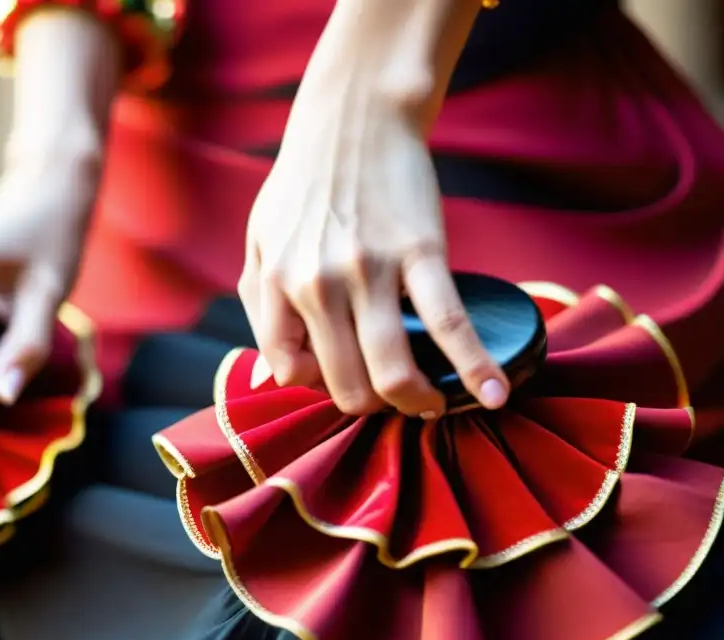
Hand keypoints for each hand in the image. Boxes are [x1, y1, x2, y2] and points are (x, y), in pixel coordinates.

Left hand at [240, 4, 507, 417]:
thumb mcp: (260, 242)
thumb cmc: (303, 189)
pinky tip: (494, 393)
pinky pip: (450, 323)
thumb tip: (269, 380)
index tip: (340, 375)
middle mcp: (319, 284)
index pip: (291, 371)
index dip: (317, 385)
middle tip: (392, 398)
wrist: (354, 120)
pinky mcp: (422, 252)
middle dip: (373, 406)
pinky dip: (476, 365)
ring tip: (431, 403)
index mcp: (277, 282)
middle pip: (348, 384)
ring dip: (417, 402)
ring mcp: (372, 270)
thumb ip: (260, 309)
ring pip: (394, 369)